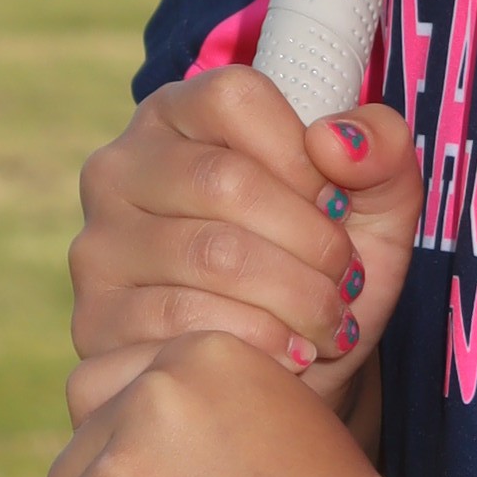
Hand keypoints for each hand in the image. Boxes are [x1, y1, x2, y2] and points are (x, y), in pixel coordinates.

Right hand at [66, 70, 421, 432]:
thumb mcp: (374, 204)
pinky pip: (180, 327)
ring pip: (209, 257)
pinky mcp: (95, 325)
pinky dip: (256, 344)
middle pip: (224, 181)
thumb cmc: (320, 271)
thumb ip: (381, 148)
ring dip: (294, 298)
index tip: (338, 206)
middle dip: (310, 240)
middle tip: (346, 281)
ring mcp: (98, 248)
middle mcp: (119, 169)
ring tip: (330, 324)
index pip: (234, 98)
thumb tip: (334, 141)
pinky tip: (290, 357)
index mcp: (177, 115)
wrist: (282, 378)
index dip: (303, 156)